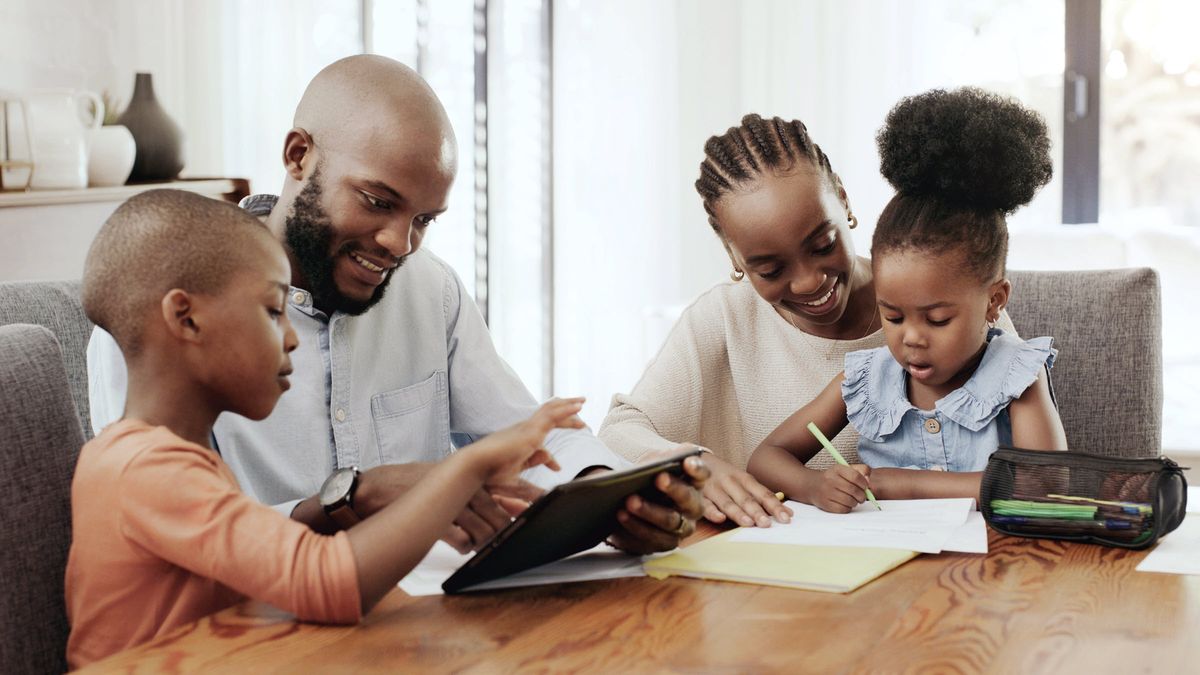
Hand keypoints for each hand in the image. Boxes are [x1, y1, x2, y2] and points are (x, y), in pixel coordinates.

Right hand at [355, 463, 544, 552]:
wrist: (383, 487)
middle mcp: (466, 486)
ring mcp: (451, 502)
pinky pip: (460, 540)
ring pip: (483, 530)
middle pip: (500, 513)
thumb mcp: (458, 481)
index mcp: (474, 475)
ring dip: (486, 541)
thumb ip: (489, 490)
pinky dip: (464, 546)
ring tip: (482, 543)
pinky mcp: (436, 519)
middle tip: (513, 536)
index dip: (532, 494)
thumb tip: (518, 504)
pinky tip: (462, 545)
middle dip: (509, 528)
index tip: (548, 503)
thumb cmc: (424, 485)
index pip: (512, 483)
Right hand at [468, 397, 585, 482]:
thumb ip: (531, 482)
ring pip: (551, 411)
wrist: (475, 467)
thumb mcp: (515, 481)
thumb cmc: (488, 476)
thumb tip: (550, 483)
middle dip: (563, 415)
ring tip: (582, 403)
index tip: (557, 468)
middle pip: (547, 418)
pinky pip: (553, 415)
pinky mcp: (531, 430)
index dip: (549, 459)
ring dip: (567, 406)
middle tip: (579, 413)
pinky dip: (566, 410)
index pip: (539, 446)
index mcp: (518, 443)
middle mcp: (522, 431)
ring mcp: (527, 428)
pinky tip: (578, 408)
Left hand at [606, 455, 708, 554]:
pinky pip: (651, 540)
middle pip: (688, 500)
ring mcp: (680, 529)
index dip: (696, 469)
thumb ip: (663, 458)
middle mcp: (692, 508)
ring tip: (629, 502)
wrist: (635, 502)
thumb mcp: (655, 463)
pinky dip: (633, 529)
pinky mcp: (661, 544)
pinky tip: (621, 517)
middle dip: (674, 489)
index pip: (701, 474)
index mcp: (693, 483)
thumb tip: (666, 458)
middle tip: (658, 478)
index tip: (687, 462)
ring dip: (649, 512)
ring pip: (669, 524)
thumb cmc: (650, 479)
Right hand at [694, 452, 791, 526]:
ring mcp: (714, 488)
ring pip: (727, 502)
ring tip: (749, 523)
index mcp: (743, 478)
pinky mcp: (698, 495)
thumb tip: (789, 512)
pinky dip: (712, 512)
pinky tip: (720, 518)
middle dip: (757, 511)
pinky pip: (705, 505)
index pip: (762, 493)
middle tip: (767, 524)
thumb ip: (763, 497)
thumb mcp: (744, 482)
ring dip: (738, 512)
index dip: (774, 505)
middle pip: (745, 498)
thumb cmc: (725, 476)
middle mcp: (730, 482)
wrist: (694, 460)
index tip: (786, 518)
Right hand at [809, 464, 871, 512]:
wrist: (812, 485)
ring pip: (850, 501)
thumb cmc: (833, 478)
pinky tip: (845, 504)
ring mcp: (826, 492)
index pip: (856, 476)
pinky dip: (848, 508)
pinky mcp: (825, 504)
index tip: (865, 487)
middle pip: (854, 490)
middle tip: (862, 497)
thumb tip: (868, 481)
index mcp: (837, 469)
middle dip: (862, 496)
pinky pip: (843, 509)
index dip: (864, 484)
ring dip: (855, 502)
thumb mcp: (845, 469)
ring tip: (853, 500)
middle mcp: (830, 479)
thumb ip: (861, 470)